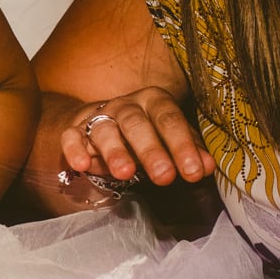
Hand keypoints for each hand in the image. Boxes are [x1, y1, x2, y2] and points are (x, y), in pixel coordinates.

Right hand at [60, 88, 214, 186]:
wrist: (105, 123)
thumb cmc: (147, 134)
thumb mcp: (172, 141)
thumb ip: (190, 152)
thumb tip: (208, 166)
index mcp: (154, 101)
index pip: (170, 119)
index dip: (182, 146)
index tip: (193, 172)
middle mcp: (126, 106)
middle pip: (137, 124)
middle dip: (151, 151)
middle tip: (164, 177)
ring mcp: (98, 116)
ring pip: (104, 129)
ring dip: (115, 151)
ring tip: (125, 174)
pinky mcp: (75, 130)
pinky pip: (71, 136)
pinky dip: (74, 149)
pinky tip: (82, 166)